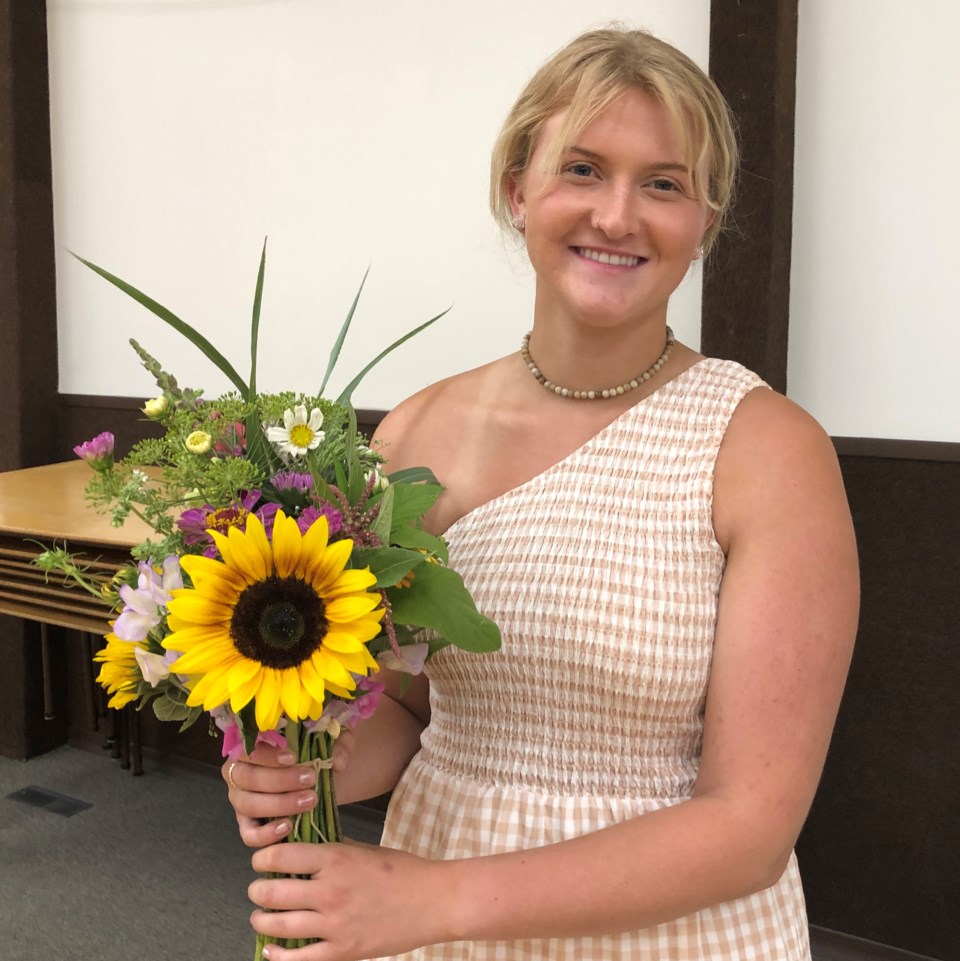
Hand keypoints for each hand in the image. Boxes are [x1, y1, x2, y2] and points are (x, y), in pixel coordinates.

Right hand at [223, 733, 354, 847]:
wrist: (317, 778)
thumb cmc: (315, 751)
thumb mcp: (334, 739)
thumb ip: (340, 743)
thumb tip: (337, 762)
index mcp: (251, 745)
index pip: (248, 748)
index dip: (268, 755)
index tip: (294, 758)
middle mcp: (238, 773)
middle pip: (247, 778)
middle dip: (280, 780)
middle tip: (310, 780)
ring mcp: (240, 800)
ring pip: (248, 804)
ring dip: (279, 804)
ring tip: (309, 801)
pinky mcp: (248, 824)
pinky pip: (248, 834)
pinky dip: (265, 834)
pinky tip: (288, 827)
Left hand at [248, 841, 456, 960]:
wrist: (434, 900)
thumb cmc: (403, 871)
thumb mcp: (365, 850)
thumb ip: (333, 851)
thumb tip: (303, 851)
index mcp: (336, 858)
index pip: (281, 856)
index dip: (262, 858)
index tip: (261, 861)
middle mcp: (330, 891)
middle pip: (272, 892)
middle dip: (258, 891)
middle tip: (258, 890)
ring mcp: (335, 924)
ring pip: (279, 926)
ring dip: (262, 921)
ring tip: (260, 917)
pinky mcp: (344, 951)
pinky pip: (299, 959)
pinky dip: (278, 955)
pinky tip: (271, 950)